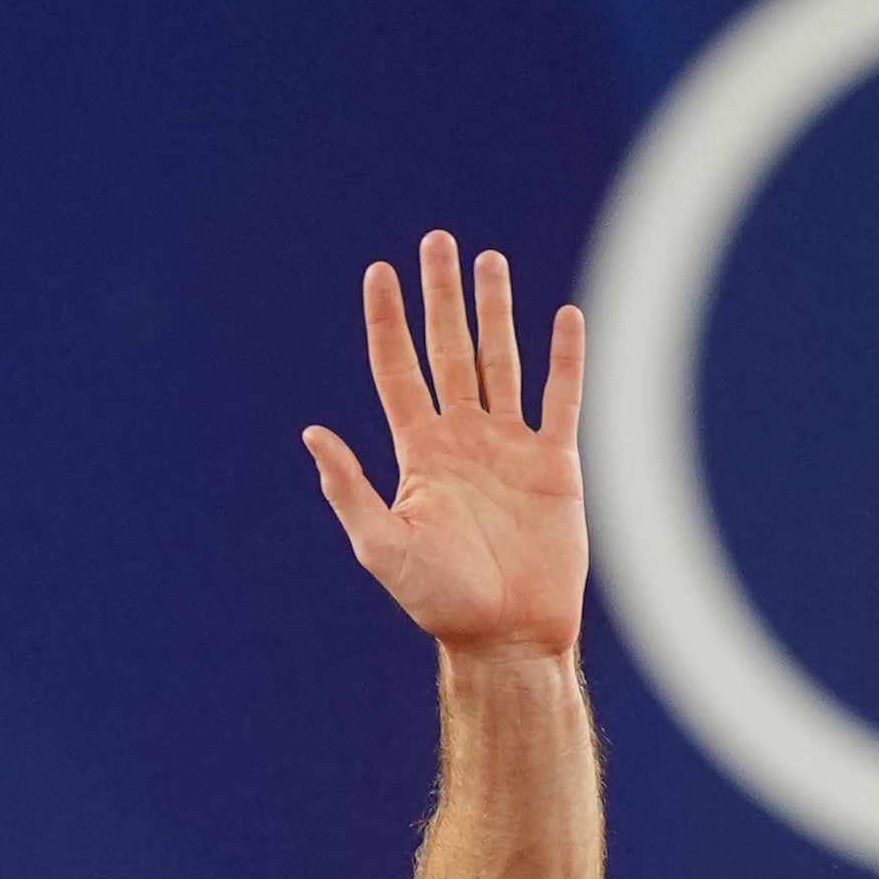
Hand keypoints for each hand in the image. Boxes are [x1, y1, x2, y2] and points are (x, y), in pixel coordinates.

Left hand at [305, 234, 585, 658]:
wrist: (507, 637)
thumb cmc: (441, 602)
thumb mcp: (383, 548)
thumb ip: (350, 490)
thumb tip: (312, 433)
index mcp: (420, 454)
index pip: (398, 371)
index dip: (388, 322)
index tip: (378, 272)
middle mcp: (463, 440)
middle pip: (450, 351)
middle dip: (442, 297)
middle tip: (437, 241)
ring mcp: (510, 447)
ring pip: (502, 361)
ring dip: (496, 311)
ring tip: (487, 261)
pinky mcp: (555, 464)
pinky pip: (562, 399)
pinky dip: (566, 359)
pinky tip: (565, 317)